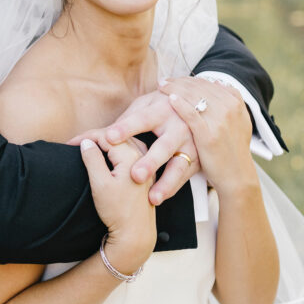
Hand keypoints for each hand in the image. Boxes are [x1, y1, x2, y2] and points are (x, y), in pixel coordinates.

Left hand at [71, 90, 199, 205]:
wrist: (201, 105)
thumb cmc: (162, 106)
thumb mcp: (147, 104)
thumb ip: (128, 118)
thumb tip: (103, 135)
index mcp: (162, 110)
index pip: (141, 119)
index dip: (126, 128)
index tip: (109, 137)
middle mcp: (178, 127)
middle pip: (164, 146)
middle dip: (151, 162)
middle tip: (136, 176)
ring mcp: (190, 144)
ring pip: (178, 166)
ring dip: (166, 182)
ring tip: (153, 198)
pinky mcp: (196, 159)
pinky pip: (183, 177)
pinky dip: (171, 188)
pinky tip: (158, 199)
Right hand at [79, 138, 155, 274]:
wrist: (136, 234)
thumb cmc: (117, 212)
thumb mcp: (100, 184)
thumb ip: (92, 159)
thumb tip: (86, 142)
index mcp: (131, 156)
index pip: (106, 135)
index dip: (85, 137)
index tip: (68, 145)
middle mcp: (143, 157)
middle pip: (116, 137)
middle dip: (95, 138)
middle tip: (76, 144)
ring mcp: (146, 166)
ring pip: (124, 144)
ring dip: (106, 143)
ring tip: (89, 148)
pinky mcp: (146, 175)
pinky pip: (131, 153)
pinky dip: (116, 150)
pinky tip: (107, 156)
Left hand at [159, 77, 254, 192]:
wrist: (237, 175)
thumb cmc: (234, 149)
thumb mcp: (240, 121)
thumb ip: (232, 100)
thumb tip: (218, 81)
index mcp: (235, 103)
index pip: (208, 84)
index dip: (190, 80)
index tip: (176, 79)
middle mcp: (228, 108)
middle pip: (199, 87)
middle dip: (180, 82)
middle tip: (163, 80)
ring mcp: (219, 121)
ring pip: (194, 97)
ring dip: (175, 88)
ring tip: (161, 85)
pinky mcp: (208, 135)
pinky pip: (192, 114)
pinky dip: (180, 105)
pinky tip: (170, 99)